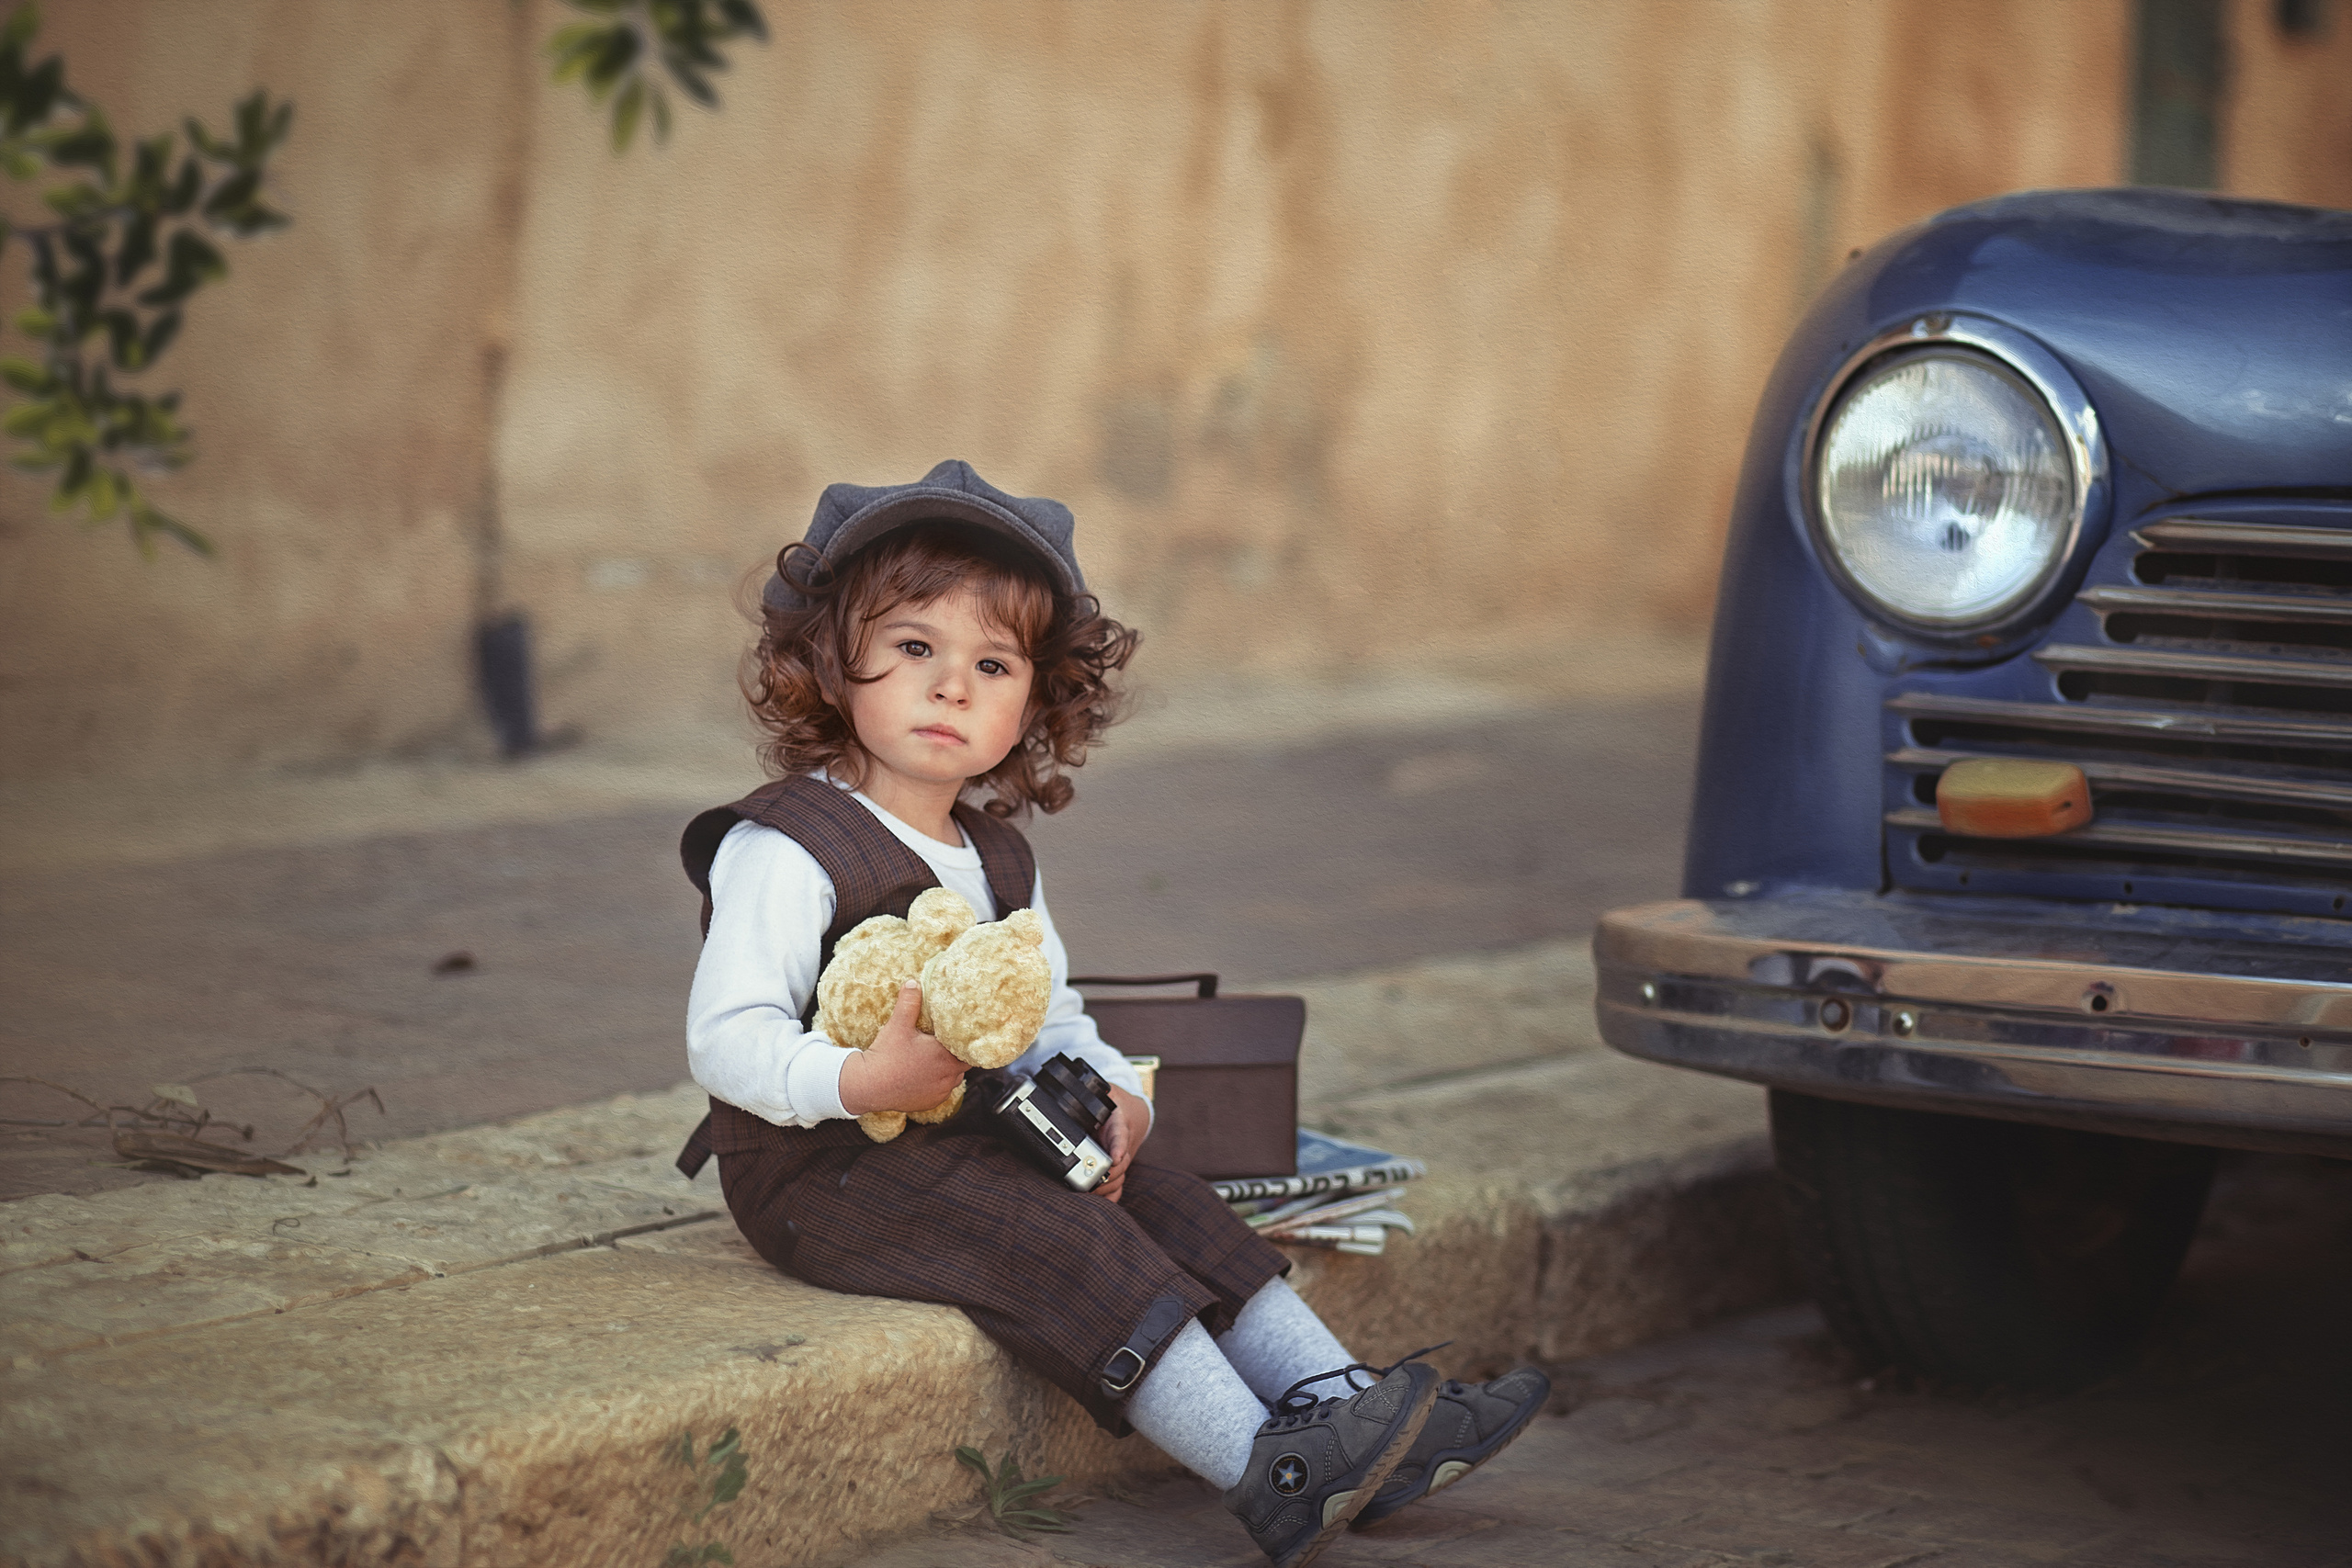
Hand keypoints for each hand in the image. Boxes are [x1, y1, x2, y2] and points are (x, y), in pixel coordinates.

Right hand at [837, 983, 966, 1114]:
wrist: (868, 1086)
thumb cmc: (886, 1055)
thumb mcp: (898, 1025)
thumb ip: (909, 1003)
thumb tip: (913, 982)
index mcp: (946, 1056)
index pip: (969, 1048)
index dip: (966, 1041)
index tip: (962, 1035)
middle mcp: (949, 1076)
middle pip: (964, 1063)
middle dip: (957, 1054)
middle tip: (947, 1044)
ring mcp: (941, 1092)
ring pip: (954, 1078)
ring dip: (948, 1069)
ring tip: (936, 1059)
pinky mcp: (931, 1102)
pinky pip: (942, 1091)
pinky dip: (937, 1083)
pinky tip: (925, 1075)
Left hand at [1094, 1085, 1150, 1202]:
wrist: (1132, 1113)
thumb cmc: (1114, 1103)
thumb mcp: (1104, 1090)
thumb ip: (1089, 1092)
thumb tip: (1069, 1095)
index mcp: (1119, 1123)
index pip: (1121, 1135)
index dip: (1118, 1147)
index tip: (1114, 1158)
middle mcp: (1123, 1143)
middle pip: (1120, 1164)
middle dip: (1106, 1175)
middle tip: (1088, 1180)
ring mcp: (1122, 1158)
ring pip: (1120, 1178)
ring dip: (1106, 1187)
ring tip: (1087, 1190)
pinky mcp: (1119, 1169)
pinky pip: (1119, 1188)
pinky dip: (1110, 1197)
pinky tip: (1098, 1201)